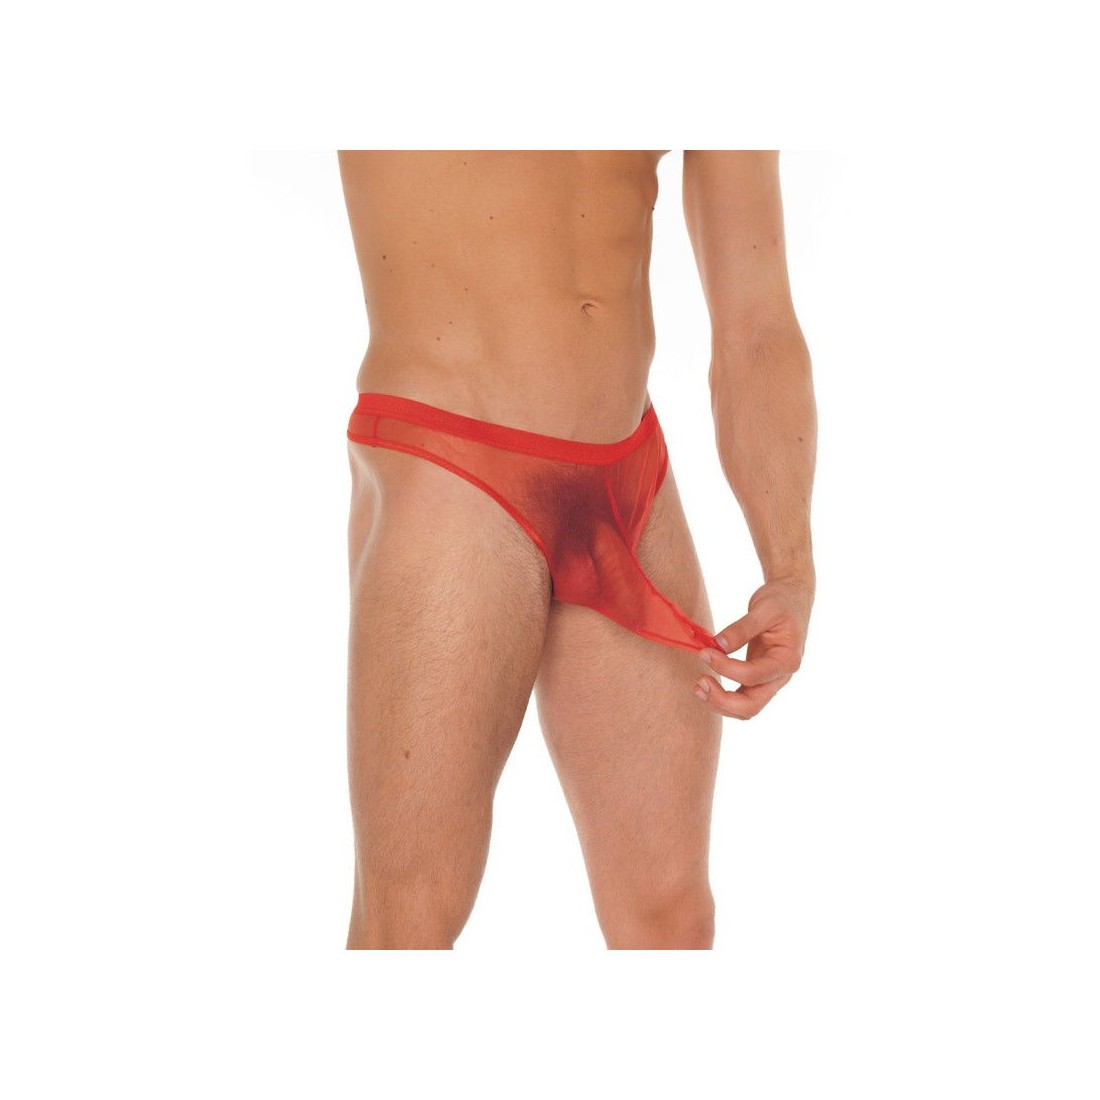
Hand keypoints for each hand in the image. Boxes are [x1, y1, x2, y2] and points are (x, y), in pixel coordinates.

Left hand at [693, 577, 813, 719]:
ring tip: (698, 687)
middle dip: (722, 700)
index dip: (726, 667)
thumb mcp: (765, 608)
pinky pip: (741, 698)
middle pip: (751, 706)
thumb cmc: (781, 602)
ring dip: (720, 704)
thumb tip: (719, 644)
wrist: (791, 600)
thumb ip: (743, 627)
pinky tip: (706, 684)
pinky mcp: (758, 679)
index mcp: (787, 660)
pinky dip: (722, 697)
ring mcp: (770, 681)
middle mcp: (780, 677)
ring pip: (745, 709)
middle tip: (700, 682)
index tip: (705, 652)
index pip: (753, 675)